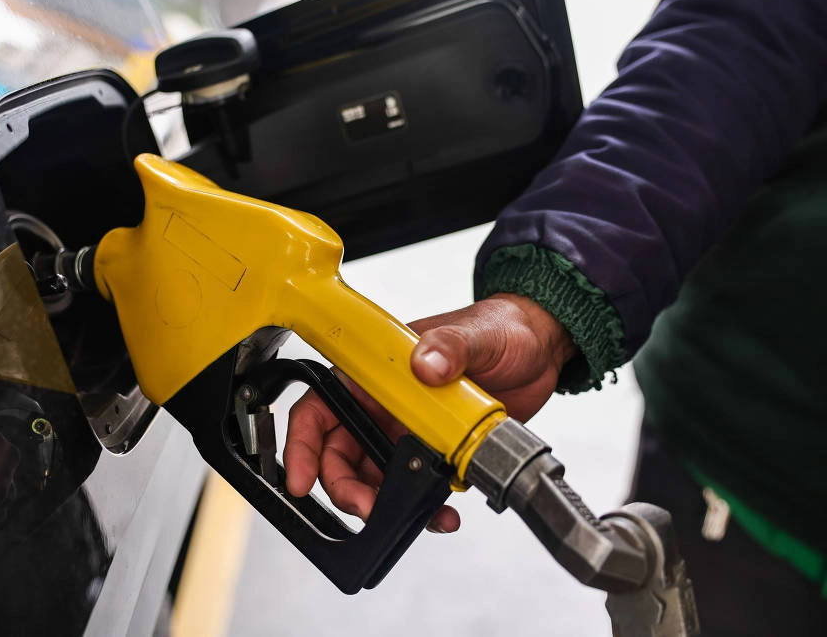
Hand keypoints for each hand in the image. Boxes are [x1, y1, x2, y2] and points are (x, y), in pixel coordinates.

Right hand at [283, 293, 576, 531]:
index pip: (321, 408)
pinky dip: (424, 508)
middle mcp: (385, 405)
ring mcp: (408, 431)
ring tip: (411, 516)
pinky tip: (442, 513)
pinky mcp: (437, 452)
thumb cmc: (498, 327)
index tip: (301, 479)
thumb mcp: (476, 332)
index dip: (303, 445)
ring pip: (376, 479)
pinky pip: (417, 489)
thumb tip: (425, 362)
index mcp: (376, 373)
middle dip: (346, 488)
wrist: (541, 348)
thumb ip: (449, 345)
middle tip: (366, 507)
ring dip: (384, 504)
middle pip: (341, 456)